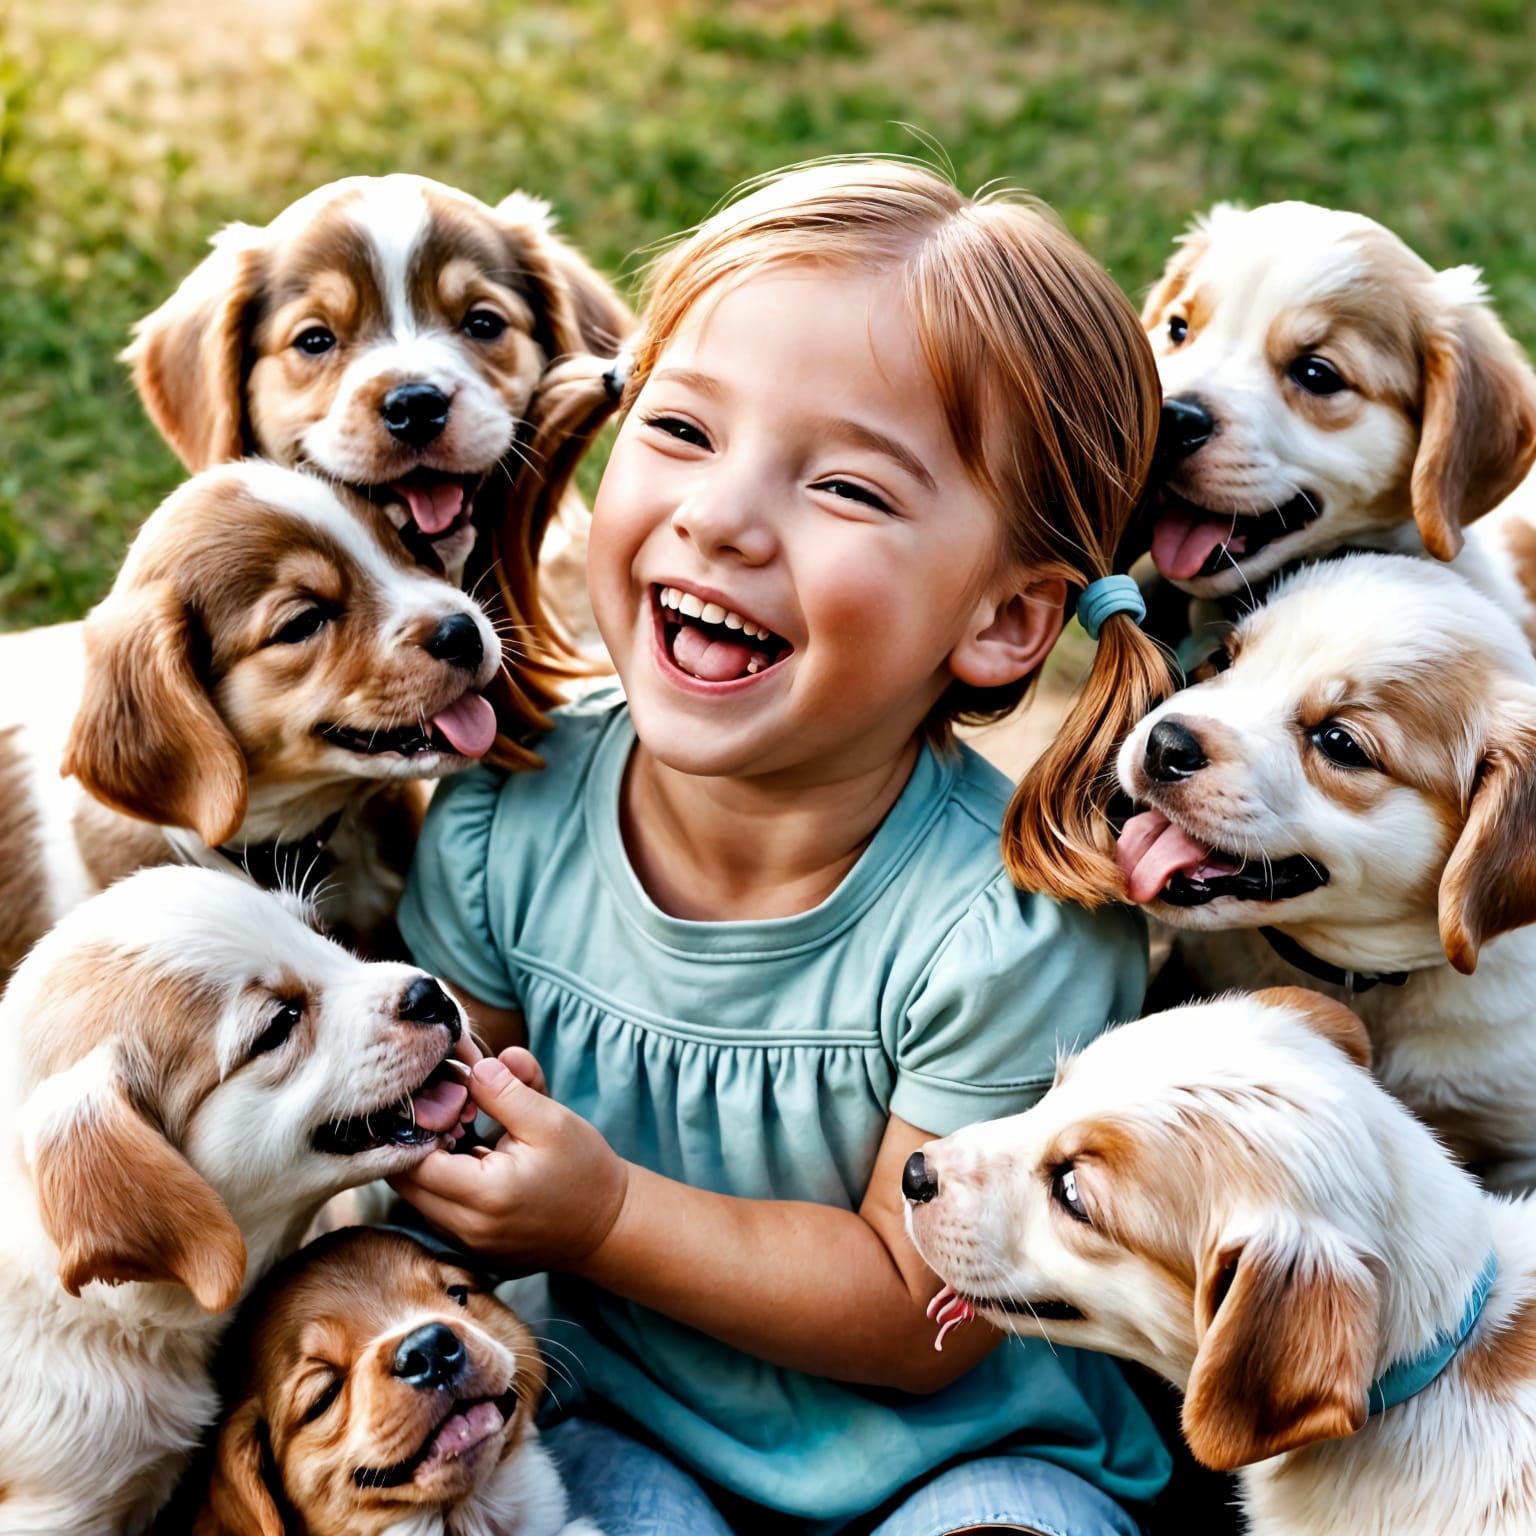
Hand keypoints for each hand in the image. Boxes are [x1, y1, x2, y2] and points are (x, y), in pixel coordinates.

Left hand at [389, 1051, 628, 1271]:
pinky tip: (471, 1159)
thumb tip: (473, 1067)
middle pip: (405, 1183)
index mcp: (486, 1195)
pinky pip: (437, 1211)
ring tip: (463, 1134)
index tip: (446, 1100)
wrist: (609, 1224)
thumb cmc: (584, 1170)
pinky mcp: (472, 1248)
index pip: (413, 1161)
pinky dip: (443, 1182)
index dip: (420, 1125)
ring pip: (417, 1198)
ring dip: (428, 1163)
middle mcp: (468, 1228)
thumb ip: (507, 1090)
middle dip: (418, 1142)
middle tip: (450, 1114)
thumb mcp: (550, 1120)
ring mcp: (468, 1244)